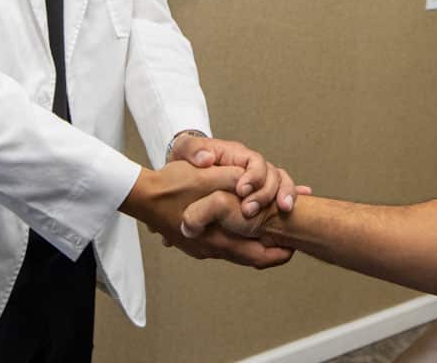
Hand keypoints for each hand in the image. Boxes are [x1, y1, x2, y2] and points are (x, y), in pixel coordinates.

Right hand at [122, 160, 291, 267]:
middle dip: (271, 251)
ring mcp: (200, 248)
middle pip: (250, 258)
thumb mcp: (206, 177)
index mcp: (217, 239)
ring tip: (270, 233)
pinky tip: (242, 227)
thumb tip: (253, 184)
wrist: (141, 195)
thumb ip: (233, 180)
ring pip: (236, 252)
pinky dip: (238, 239)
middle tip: (289, 244)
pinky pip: (223, 245)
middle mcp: (210, 249)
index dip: (279, 252)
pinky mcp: (194, 242)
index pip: (257, 255)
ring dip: (254, 244)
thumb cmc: (171, 186)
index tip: (294, 243)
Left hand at [169, 134, 304, 217]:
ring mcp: (257, 179)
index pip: (254, 161)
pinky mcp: (258, 192)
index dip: (253, 175)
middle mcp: (250, 166)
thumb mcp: (184, 149)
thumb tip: (206, 159)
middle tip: (251, 210)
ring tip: (284, 209)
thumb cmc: (187, 157)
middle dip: (266, 192)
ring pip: (281, 182)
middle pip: (271, 174)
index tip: (242, 191)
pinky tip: (293, 209)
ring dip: (285, 195)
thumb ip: (192, 150)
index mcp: (236, 154)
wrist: (187, 169)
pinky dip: (289, 198)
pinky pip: (280, 193)